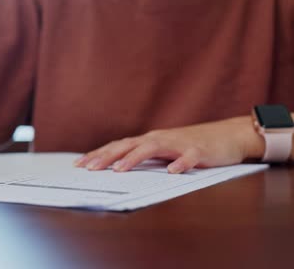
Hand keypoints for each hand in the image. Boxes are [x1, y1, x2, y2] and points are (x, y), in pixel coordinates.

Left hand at [74, 117, 264, 173]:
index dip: (98, 154)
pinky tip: (172, 172)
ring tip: (119, 170)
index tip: (78, 165)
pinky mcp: (199, 151)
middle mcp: (159, 139)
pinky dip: (180, 164)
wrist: (229, 136)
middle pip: (128, 145)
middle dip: (107, 156)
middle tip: (89, 168)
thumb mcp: (164, 152)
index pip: (118, 146)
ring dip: (134, 158)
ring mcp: (179, 143)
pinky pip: (189, 157)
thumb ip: (144, 158)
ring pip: (153, 148)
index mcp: (149, 140)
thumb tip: (118, 168)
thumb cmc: (192, 146)